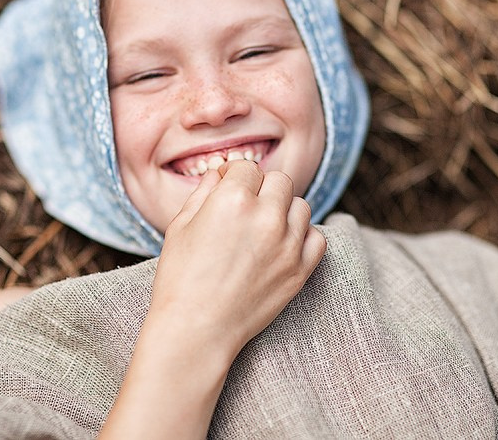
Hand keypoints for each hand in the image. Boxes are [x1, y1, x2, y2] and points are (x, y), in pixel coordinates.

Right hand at [99, 160, 325, 439]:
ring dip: (284, 210)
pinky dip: (303, 236)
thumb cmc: (180, 278)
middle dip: (262, 189)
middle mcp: (266, 216)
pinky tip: (283, 244)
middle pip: (279, 181)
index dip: (234, 176)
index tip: (228, 187)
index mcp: (233, 198)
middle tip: (246, 208)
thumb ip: (204, 191)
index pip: (247, 168)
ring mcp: (288, 244)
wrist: (196, 330)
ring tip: (264, 227)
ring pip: (301, 206)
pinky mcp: (301, 270)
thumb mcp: (180, 225)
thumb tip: (221, 174)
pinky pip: (317, 237)